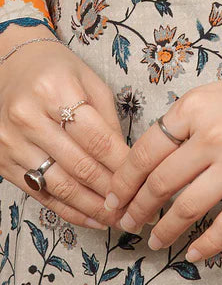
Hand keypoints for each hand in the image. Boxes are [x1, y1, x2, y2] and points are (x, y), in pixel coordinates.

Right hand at [0, 23, 130, 228]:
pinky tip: (93, 218)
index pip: (97, 139)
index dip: (123, 166)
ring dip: (94, 208)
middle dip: (113, 192)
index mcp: (55, 91)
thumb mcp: (91, 83)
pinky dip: (70, 211)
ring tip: (120, 218)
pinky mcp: (2, 162)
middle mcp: (28, 118)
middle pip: (80, 166)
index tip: (145, 182)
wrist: (10, 66)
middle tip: (138, 208)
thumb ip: (109, 121)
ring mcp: (11, 143)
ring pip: (60, 186)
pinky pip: (41, 194)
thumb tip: (129, 163)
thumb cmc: (57, 71)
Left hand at [103, 59, 221, 261]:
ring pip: (187, 208)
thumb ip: (189, 122)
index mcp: (193, 108)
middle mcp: (210, 135)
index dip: (122, 183)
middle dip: (136, 211)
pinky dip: (206, 244)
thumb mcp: (219, 94)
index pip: (143, 152)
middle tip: (126, 226)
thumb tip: (162, 158)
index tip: (112, 200)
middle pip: (159, 183)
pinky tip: (194, 253)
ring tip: (154, 243)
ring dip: (165, 231)